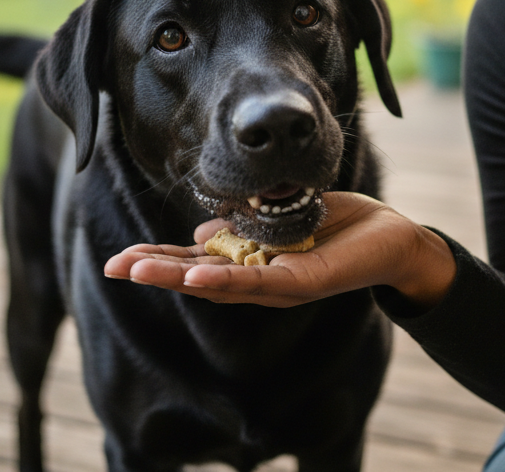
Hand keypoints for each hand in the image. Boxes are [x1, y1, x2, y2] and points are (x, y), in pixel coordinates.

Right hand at [103, 191, 455, 309]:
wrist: (391, 240)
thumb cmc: (337, 227)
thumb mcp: (280, 219)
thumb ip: (242, 227)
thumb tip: (200, 233)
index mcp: (250, 263)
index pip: (195, 264)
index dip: (158, 262)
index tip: (120, 259)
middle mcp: (258, 280)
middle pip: (197, 279)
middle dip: (155, 272)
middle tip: (113, 268)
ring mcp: (278, 285)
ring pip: (219, 285)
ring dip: (178, 278)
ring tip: (140, 272)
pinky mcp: (302, 282)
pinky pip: (258, 281)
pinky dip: (225, 280)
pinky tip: (196, 276)